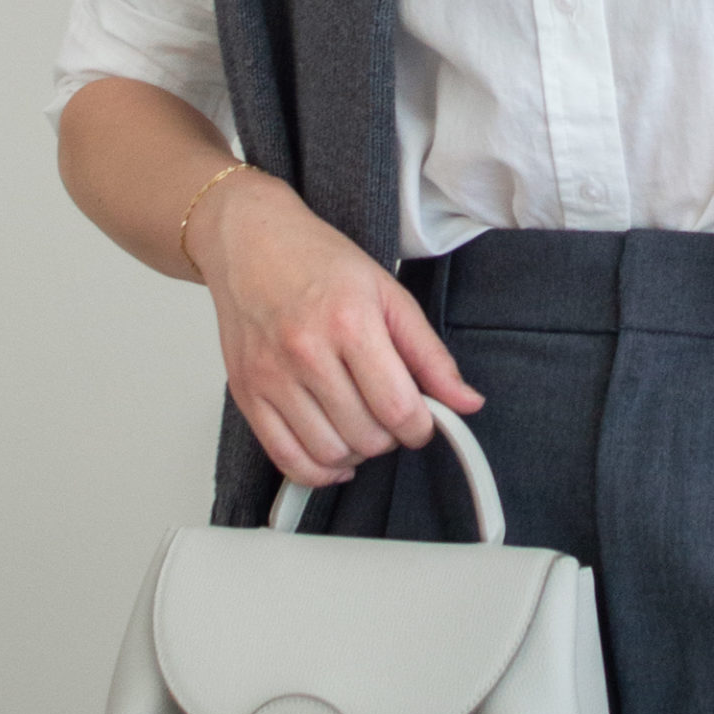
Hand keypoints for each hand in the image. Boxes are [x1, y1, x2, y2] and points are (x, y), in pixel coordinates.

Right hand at [185, 170, 484, 486]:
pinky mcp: (246, 393)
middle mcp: (306, 352)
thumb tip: (467, 403)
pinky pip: (285, 458)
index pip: (398, 408)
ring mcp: (271, 376)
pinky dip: (318, 471)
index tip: (423, 421)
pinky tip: (335, 455)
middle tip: (392, 413)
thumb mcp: (390, 294)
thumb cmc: (319, 262)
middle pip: (366, 435)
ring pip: (329, 453)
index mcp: (350, 322)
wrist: (251, 242)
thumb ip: (431, 355)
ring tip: (363, 425)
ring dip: (358, 453)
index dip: (421, 428)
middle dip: (392, 436)